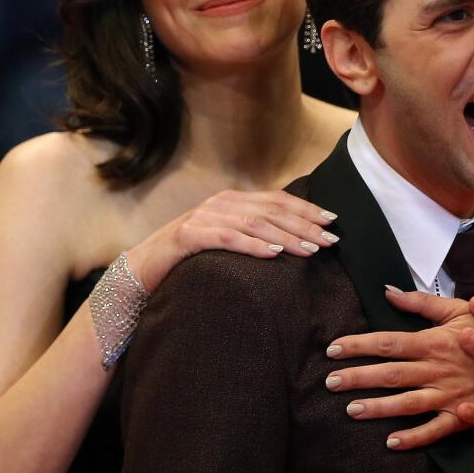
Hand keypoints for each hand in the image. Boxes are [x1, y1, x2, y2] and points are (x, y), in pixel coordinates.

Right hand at [126, 190, 338, 291]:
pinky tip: (273, 253)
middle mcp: (219, 203)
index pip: (277, 201)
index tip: (332, 222)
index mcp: (231, 202)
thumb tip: (292, 241)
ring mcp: (202, 217)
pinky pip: (226, 237)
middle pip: (271, 209)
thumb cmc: (188, 261)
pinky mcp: (187, 235)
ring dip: (286, 235)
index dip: (306, 210)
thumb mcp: (224, 243)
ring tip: (309, 249)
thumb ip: (250, 235)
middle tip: (330, 240)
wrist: (141, 271)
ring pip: (253, 222)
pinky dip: (252, 244)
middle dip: (304, 224)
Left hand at [325, 288, 473, 449]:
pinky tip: (392, 443)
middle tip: (329, 382)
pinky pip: (435, 429)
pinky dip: (414, 438)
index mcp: (433, 342)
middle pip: (390, 374)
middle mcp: (437, 369)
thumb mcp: (458, 309)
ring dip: (378, 407)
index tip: (333, 349)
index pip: (387, 343)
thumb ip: (420, 302)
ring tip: (351, 410)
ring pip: (407, 402)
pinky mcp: (463, 416)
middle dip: (357, 377)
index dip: (358, 346)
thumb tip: (388, 292)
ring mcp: (449, 394)